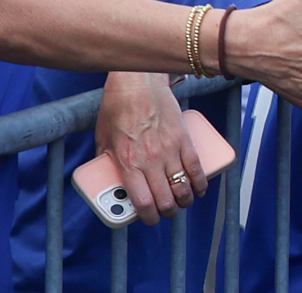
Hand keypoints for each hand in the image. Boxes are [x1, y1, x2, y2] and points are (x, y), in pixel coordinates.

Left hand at [94, 72, 205, 224]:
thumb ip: (106, 161)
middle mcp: (151, 160)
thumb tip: (107, 177)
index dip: (148, 217)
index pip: (143, 202)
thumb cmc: (117, 107)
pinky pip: (196, 168)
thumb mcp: (102, 139)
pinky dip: (200, 183)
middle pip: (166, 200)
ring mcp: (170, 150)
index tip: (149, 219)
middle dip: (167, 212)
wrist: (138, 82)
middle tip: (165, 211)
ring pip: (183, 188)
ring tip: (181, 202)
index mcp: (128, 163)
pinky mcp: (184, 139)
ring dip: (184, 201)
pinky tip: (198, 189)